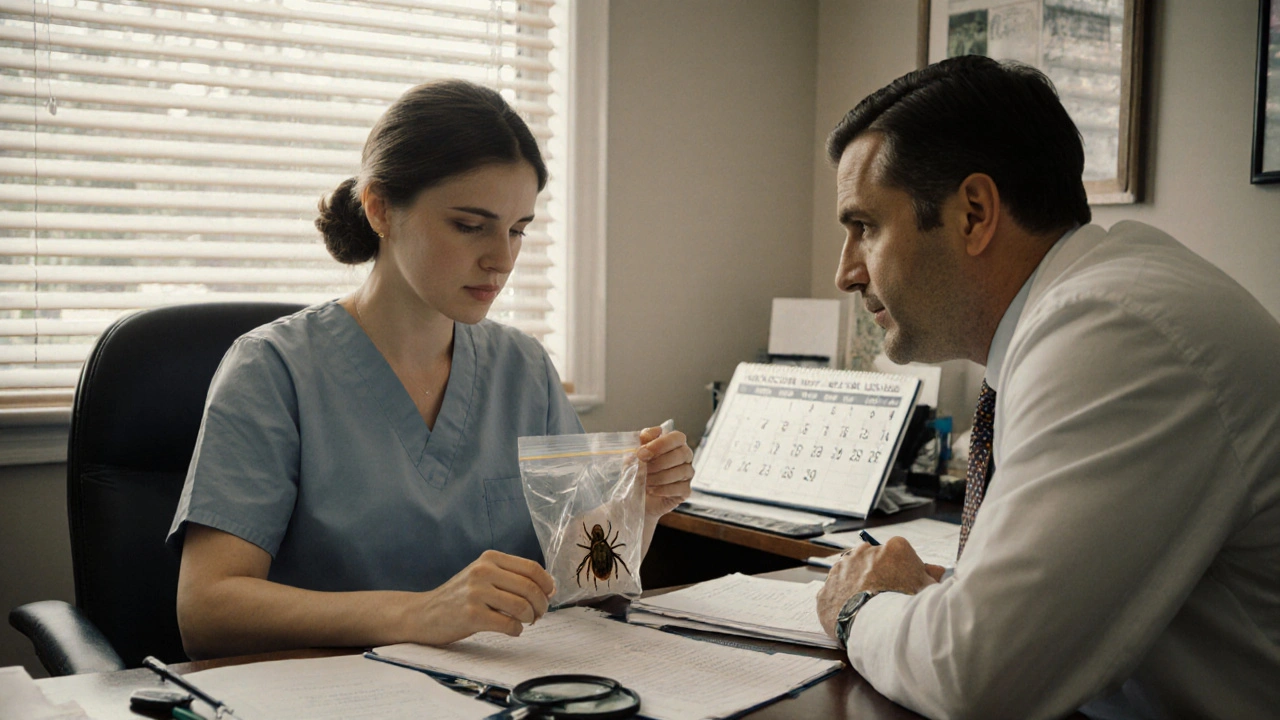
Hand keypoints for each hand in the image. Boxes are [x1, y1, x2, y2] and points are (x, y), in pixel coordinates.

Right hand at [410, 550, 555, 644]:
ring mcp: (475, 593)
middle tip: (539, 614)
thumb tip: (548, 588)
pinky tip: (512, 630)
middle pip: (529, 587)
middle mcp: (482, 571)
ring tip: (525, 622)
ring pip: (521, 606)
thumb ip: (510, 576)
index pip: (531, 568)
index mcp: (489, 558)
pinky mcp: (471, 615)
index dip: (547, 584)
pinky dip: (516, 630)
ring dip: (530, 618)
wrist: (423, 614)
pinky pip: (508, 624)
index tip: (549, 595)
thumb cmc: (459, 597)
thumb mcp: (482, 576)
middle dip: (542, 604)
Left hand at [637, 425, 693, 516]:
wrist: (634, 496)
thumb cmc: (637, 472)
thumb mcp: (634, 455)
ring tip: (646, 481)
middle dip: (660, 462)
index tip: (643, 452)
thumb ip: (641, 442)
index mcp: (674, 444)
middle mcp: (684, 457)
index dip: (661, 443)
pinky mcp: (686, 490)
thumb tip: (650, 434)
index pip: (677, 437)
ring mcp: (687, 474)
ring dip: (660, 477)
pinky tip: (652, 490)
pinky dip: (664, 489)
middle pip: (682, 454)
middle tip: (644, 468)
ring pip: (682, 471)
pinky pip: (681, 487)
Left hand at [815, 537, 944, 638]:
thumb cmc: (909, 607)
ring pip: (849, 575)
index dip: (901, 571)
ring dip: (855, 588)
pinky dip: (840, 605)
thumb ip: (930, 576)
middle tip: (884, 599)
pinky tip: (851, 619)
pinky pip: (833, 595)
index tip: (903, 586)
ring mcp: (841, 570)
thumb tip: (936, 570)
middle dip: (876, 575)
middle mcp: (864, 552)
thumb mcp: (929, 590)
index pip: (897, 554)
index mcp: (894, 548)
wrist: (880, 628)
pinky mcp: (825, 590)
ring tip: (867, 611)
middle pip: (871, 561)